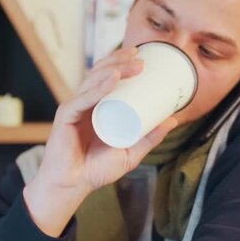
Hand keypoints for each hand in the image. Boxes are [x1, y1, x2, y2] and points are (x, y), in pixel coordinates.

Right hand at [23, 47, 177, 236]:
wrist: (74, 185)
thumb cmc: (96, 169)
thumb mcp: (130, 152)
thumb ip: (150, 137)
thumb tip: (173, 120)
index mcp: (96, 105)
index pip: (106, 76)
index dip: (120, 62)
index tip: (141, 55)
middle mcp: (84, 102)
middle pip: (100, 73)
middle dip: (120, 61)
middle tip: (141, 58)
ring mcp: (74, 107)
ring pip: (93, 80)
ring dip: (114, 69)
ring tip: (133, 65)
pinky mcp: (66, 116)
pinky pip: (83, 98)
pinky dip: (98, 88)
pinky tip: (112, 79)